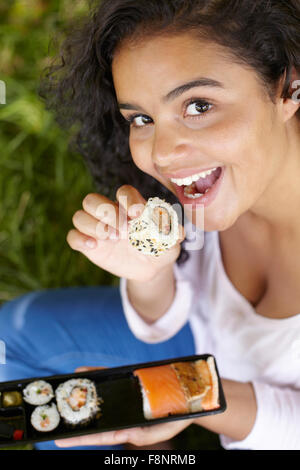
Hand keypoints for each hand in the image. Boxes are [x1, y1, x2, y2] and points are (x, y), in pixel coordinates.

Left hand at [55, 366, 193, 447]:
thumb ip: (139, 434)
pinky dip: (95, 374)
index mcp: (125, 429)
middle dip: (75, 414)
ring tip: (63, 388)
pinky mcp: (127, 382)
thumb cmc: (173, 420)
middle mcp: (120, 413)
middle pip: (94, 415)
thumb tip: (118, 434)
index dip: (79, 438)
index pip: (98, 436)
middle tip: (55, 414)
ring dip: (82, 393)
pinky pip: (109, 378)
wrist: (188, 399)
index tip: (59, 440)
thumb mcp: (157, 431)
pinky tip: (82, 371)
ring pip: (99, 396)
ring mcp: (123, 397)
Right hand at [67, 185, 184, 282]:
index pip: (123, 192)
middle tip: (124, 231)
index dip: (128, 200)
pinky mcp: (89, 245)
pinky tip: (94, 246)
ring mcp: (97, 228)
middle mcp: (110, 213)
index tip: (138, 214)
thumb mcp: (171, 243)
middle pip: (92, 200)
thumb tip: (179, 231)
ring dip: (94, 226)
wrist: (150, 269)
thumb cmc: (160, 248)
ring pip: (79, 216)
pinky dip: (79, 239)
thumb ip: (174, 235)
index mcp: (130, 206)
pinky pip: (72, 237)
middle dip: (106, 213)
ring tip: (113, 239)